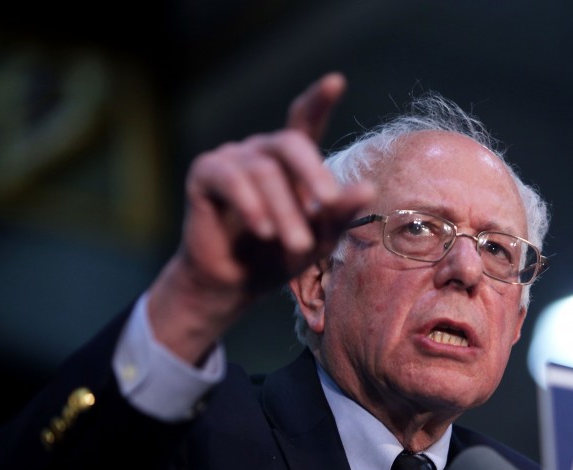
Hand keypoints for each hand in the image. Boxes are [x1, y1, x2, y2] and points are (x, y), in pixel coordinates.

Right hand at [148, 72, 374, 363]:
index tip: (337, 81)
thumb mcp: (318, 237)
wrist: (233, 285)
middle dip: (313, 173)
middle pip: (290, 144)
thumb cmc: (277, 256)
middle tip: (329, 203)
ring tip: (296, 245)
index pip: (305, 120)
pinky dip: (249, 203)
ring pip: (264, 172)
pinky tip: (262, 230)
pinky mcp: (204, 174)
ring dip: (284, 211)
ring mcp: (231, 159)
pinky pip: (229, 178)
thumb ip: (340, 212)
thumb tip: (369, 189)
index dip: (318, 99)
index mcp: (290, 162)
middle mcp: (260, 152)